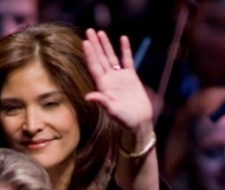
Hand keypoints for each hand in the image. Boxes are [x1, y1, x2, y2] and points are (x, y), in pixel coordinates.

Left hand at [82, 30, 153, 146]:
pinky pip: (127, 60)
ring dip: (106, 45)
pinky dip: (125, 50)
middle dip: (95, 45)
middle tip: (89, 31)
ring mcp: (120, 78)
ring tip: (100, 32)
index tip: (85, 42)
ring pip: (111, 57)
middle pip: (100, 59)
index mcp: (103, 87)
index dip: (90, 55)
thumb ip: (102, 102)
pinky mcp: (131, 77)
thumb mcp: (113, 111)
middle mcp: (109, 80)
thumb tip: (88, 96)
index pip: (95, 67)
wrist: (139, 122)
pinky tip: (122, 39)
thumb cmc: (125, 120)